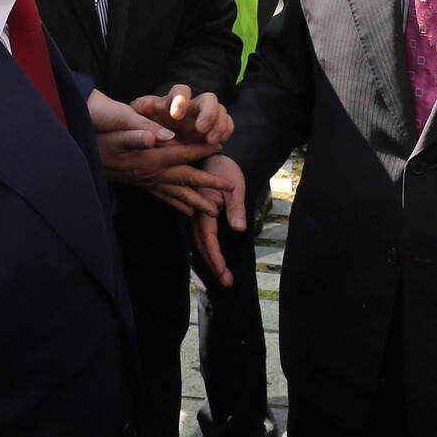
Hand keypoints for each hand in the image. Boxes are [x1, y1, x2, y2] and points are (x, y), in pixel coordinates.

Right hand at [89, 89, 234, 215]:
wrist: (86, 156)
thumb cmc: (102, 139)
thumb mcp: (118, 132)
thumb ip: (139, 134)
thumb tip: (160, 136)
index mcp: (152, 157)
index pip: (183, 153)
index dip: (202, 150)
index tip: (221, 148)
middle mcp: (153, 172)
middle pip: (187, 179)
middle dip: (209, 184)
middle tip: (231, 188)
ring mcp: (148, 181)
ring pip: (178, 193)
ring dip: (197, 201)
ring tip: (215, 211)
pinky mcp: (143, 185)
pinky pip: (165, 198)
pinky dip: (178, 204)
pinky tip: (188, 210)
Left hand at [132, 87, 232, 149]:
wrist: (156, 142)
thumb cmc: (146, 126)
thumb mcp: (137, 118)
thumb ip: (140, 110)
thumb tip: (148, 105)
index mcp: (173, 100)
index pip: (181, 90)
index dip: (181, 100)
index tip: (175, 116)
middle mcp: (192, 105)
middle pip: (209, 98)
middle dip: (208, 112)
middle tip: (201, 129)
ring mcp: (205, 116)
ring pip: (221, 110)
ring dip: (219, 124)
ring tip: (211, 141)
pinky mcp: (213, 128)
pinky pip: (227, 123)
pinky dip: (227, 130)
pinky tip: (220, 141)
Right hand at [192, 154, 246, 287]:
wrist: (216, 154)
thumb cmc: (226, 168)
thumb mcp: (234, 187)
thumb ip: (236, 208)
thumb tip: (239, 228)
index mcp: (204, 209)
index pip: (209, 239)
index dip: (216, 258)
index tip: (224, 273)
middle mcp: (197, 213)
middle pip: (203, 244)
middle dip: (215, 264)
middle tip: (227, 283)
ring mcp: (197, 213)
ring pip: (202, 241)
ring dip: (212, 258)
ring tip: (222, 274)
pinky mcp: (200, 211)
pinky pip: (203, 234)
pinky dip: (208, 247)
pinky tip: (213, 255)